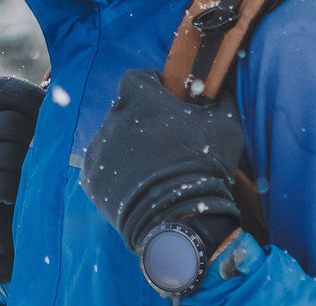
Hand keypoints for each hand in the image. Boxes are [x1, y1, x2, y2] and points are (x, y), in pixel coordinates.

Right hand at [0, 76, 44, 284]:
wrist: (1, 230)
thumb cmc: (23, 183)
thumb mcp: (31, 148)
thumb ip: (41, 124)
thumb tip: (68, 96)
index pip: (5, 88)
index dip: (33, 99)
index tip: (52, 121)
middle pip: (14, 123)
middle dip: (36, 144)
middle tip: (43, 164)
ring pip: (11, 154)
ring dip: (29, 172)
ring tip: (29, 184)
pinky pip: (3, 183)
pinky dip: (17, 193)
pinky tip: (16, 200)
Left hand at [81, 68, 243, 252]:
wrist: (178, 218)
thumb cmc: (202, 166)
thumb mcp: (225, 125)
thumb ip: (220, 97)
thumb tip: (220, 85)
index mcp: (140, 98)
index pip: (139, 78)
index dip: (153, 86)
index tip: (165, 100)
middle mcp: (112, 119)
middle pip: (124, 110)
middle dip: (140, 119)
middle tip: (161, 141)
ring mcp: (99, 150)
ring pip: (112, 139)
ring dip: (126, 146)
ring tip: (148, 168)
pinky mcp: (90, 179)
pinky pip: (101, 167)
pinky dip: (115, 171)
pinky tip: (133, 185)